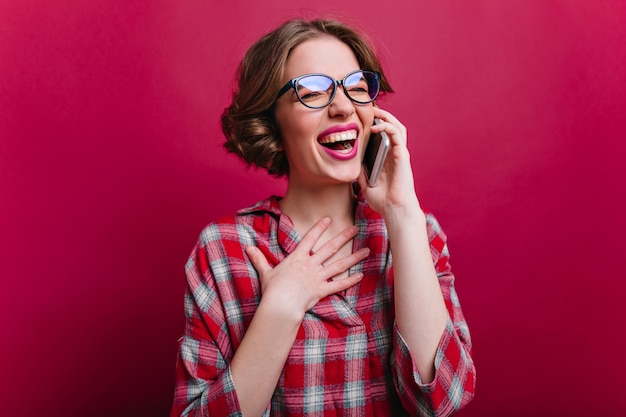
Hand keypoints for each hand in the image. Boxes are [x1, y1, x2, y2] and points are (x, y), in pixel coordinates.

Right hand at [245, 217, 369, 319]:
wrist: (280, 305)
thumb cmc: (272, 290)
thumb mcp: (265, 272)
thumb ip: (259, 259)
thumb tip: (248, 248)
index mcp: (297, 258)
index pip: (310, 238)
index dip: (319, 228)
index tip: (329, 219)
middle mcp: (310, 265)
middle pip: (330, 248)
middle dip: (344, 237)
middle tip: (356, 229)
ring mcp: (318, 277)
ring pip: (339, 265)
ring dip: (353, 257)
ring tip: (366, 250)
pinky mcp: (322, 290)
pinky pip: (339, 285)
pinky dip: (350, 281)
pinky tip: (360, 275)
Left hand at [358, 108, 420, 217]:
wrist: (394, 210)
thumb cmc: (383, 201)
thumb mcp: (366, 184)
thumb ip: (361, 173)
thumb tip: (352, 165)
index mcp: (388, 159)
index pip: (384, 136)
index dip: (376, 125)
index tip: (362, 118)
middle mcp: (395, 154)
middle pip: (392, 127)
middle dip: (382, 116)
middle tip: (369, 109)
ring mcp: (400, 153)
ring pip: (397, 127)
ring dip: (386, 117)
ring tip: (374, 111)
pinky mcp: (402, 155)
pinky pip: (396, 135)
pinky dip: (387, 127)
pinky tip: (375, 127)